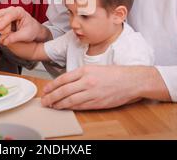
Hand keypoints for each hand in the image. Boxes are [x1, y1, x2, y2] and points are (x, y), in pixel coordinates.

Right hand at [0, 6, 47, 45]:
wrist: (33, 30)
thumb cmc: (31, 30)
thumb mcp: (26, 35)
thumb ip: (15, 38)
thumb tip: (4, 41)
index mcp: (19, 12)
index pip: (9, 15)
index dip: (3, 22)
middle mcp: (11, 10)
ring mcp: (6, 14)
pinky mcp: (2, 19)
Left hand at [41, 65, 167, 109]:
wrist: (131, 81)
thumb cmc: (115, 74)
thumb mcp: (95, 68)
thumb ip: (81, 74)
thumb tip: (67, 82)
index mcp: (86, 70)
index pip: (63, 78)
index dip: (52, 85)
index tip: (46, 90)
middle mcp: (87, 81)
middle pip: (64, 91)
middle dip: (52, 97)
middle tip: (45, 101)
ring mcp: (92, 93)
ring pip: (70, 100)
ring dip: (59, 104)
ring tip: (52, 106)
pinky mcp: (97, 102)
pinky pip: (81, 106)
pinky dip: (71, 108)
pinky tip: (65, 108)